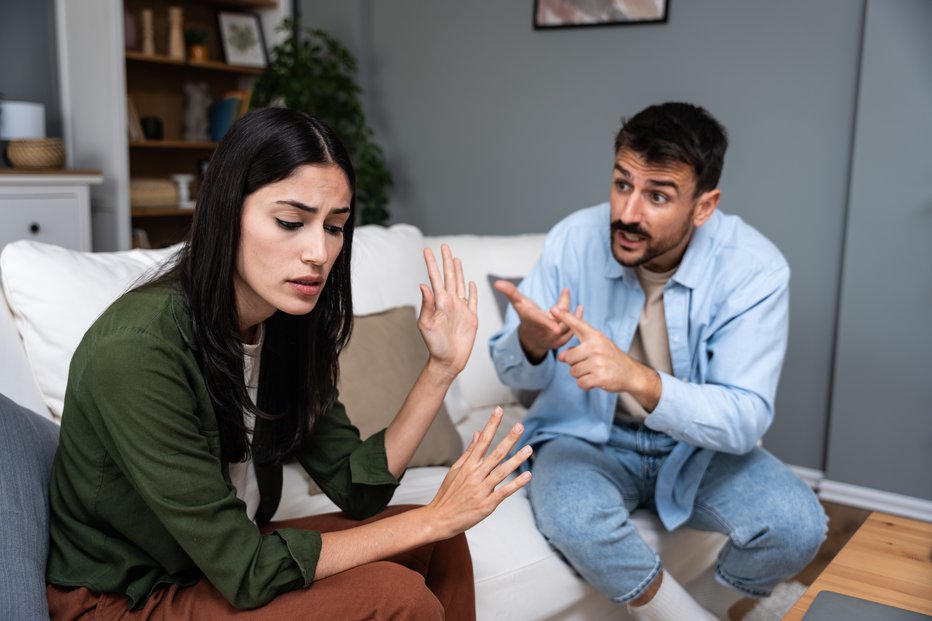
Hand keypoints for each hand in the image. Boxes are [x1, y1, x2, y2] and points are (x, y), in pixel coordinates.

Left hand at [418, 244, 478, 378]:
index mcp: (439, 302)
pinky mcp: (471, 317)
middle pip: (449, 277)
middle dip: (446, 261)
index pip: (435, 278)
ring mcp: (461, 309)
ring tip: (455, 259)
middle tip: (444, 246)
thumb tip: (424, 285)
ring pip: (460, 285)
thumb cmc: (435, 345)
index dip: (431, 264)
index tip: (427, 250)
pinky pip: (473, 300)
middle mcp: (450, 303)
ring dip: (458, 271)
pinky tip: (471, 283)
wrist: (448, 361)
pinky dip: (473, 291)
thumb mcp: (427, 325)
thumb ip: (427, 305)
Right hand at [424, 407, 531, 539]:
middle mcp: (475, 475)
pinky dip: (516, 484)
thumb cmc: (448, 493)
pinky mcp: (486, 505)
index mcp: (468, 465)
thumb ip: (469, 451)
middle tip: (520, 426)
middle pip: (495, 454)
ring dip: (517, 459)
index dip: (491, 425)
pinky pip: (504, 492)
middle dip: (509, 439)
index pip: (482, 440)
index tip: (498, 410)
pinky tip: (527, 475)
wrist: (439, 518)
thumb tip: (479, 433)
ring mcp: (481, 490)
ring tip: (529, 448)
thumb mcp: (455, 469)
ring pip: (502, 471)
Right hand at [493, 280, 581, 362]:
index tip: (555, 321)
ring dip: (571, 311)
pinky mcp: (562, 343)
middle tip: (565, 292)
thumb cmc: (526, 316)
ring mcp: (553, 340)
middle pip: (558, 319)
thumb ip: (510, 292)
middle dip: (564, 305)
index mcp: (532, 322)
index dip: (547, 321)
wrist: (532, 337)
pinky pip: (573, 331)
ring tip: (571, 299)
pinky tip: (579, 308)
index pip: (539, 321)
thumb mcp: (518, 303)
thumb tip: (497, 283)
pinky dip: (577, 319)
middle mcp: (542, 333)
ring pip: (567, 325)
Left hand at [552, 308, 661, 409]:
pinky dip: (585, 384)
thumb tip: (560, 357)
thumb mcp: (598, 346)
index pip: (577, 324)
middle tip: (589, 364)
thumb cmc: (610, 358)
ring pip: (573, 371)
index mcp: (595, 336)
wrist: (631, 373)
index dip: (564, 316)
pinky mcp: (599, 377)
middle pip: (568, 357)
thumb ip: (577, 348)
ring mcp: (598, 362)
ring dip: (580, 375)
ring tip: (594, 371)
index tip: (552, 308)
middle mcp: (596, 347)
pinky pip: (580, 383)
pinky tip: (595, 380)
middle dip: (574, 364)